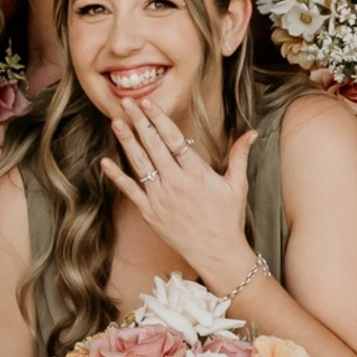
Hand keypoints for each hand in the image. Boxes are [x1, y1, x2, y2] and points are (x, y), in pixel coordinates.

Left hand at [100, 94, 257, 295]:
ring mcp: (160, 198)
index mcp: (197, 174)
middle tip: (127, 102)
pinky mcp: (150, 213)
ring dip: (127, 141)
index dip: (160, 119)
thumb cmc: (228, 219)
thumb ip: (239, 155)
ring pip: (140, 164)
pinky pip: (130, 191)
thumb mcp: (237, 185)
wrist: (218, 254)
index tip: (148, 102)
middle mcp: (176, 183)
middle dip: (139, 122)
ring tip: (115, 121)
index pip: (174, 139)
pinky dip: (117, 176)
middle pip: (154, 146)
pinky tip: (105, 161)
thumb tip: (252, 132)